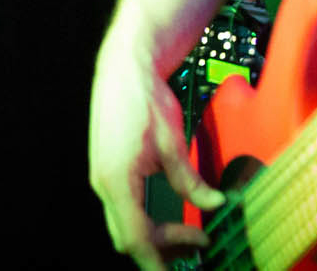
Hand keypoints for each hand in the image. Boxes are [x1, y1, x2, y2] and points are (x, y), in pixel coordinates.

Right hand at [90, 38, 222, 270]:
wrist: (124, 66)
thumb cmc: (145, 99)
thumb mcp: (174, 142)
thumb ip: (191, 181)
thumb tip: (214, 206)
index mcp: (117, 181)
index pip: (136, 238)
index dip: (159, 263)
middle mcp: (104, 183)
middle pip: (127, 236)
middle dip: (161, 251)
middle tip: (197, 248)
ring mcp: (103, 175)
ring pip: (125, 222)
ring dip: (155, 233)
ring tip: (190, 233)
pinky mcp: (107, 167)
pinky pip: (124, 205)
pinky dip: (147, 215)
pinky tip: (170, 209)